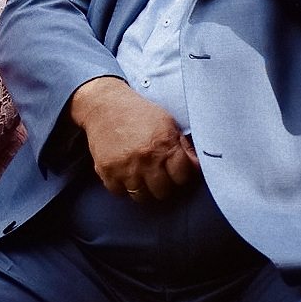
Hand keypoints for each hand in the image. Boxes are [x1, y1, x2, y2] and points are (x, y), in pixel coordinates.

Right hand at [69, 78, 200, 201]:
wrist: (104, 105)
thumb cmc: (138, 113)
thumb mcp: (167, 123)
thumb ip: (182, 147)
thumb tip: (196, 167)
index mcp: (164, 145)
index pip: (182, 177)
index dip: (181, 175)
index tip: (175, 171)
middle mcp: (145, 159)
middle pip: (163, 192)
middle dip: (163, 184)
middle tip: (157, 173)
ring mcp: (124, 167)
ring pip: (141, 196)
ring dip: (143, 188)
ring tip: (140, 174)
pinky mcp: (106, 171)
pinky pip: (119, 192)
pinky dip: (122, 185)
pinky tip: (124, 172)